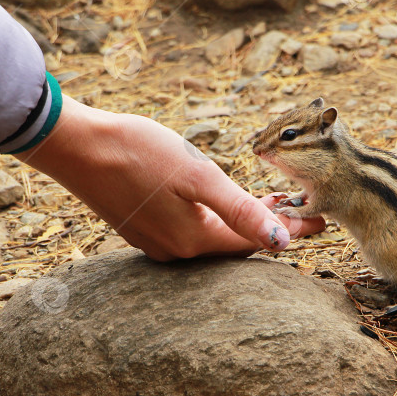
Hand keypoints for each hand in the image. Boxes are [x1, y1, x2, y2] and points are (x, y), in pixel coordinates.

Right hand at [15, 95, 325, 260]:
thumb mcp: (199, 177)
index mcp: (194, 241)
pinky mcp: (142, 227)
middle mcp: (176, 251)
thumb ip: (242, 211)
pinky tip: (224, 201)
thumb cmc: (139, 153)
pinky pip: (192, 229)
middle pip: (236, 243)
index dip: (291, 231)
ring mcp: (156, 242)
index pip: (255, 243)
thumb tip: (283, 243)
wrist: (76, 144)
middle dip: (272, 226)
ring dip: (245, 221)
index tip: (320, 220)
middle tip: (303, 209)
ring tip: (273, 202)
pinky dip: (217, 217)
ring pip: (214, 236)